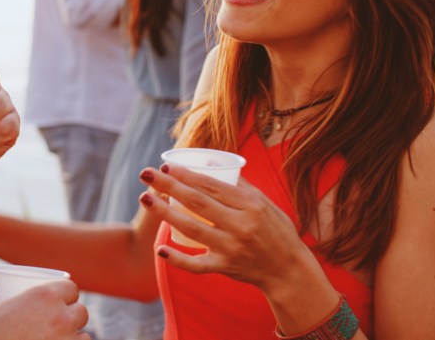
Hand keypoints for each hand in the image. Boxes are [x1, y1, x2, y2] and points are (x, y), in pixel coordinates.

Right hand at [0, 283, 89, 339]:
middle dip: (72, 316)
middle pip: (81, 312)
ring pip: (84, 337)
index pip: (71, 288)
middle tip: (59, 321)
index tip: (60, 300)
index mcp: (45, 296)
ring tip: (61, 339)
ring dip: (74, 338)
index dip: (66, 293)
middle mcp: (61, 318)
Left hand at [138, 164, 314, 291]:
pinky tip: (160, 248)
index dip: (186, 174)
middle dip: (168, 185)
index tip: (166, 166)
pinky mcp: (226, 268)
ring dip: (164, 213)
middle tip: (145, 174)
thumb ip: (241, 185)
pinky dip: (178, 258)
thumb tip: (215, 164)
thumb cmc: (276, 230)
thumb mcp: (265, 202)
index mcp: (251, 204)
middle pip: (197, 202)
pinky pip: (197, 265)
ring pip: (192, 228)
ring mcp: (232, 248)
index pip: (212, 185)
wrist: (289, 270)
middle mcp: (241, 225)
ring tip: (145, 198)